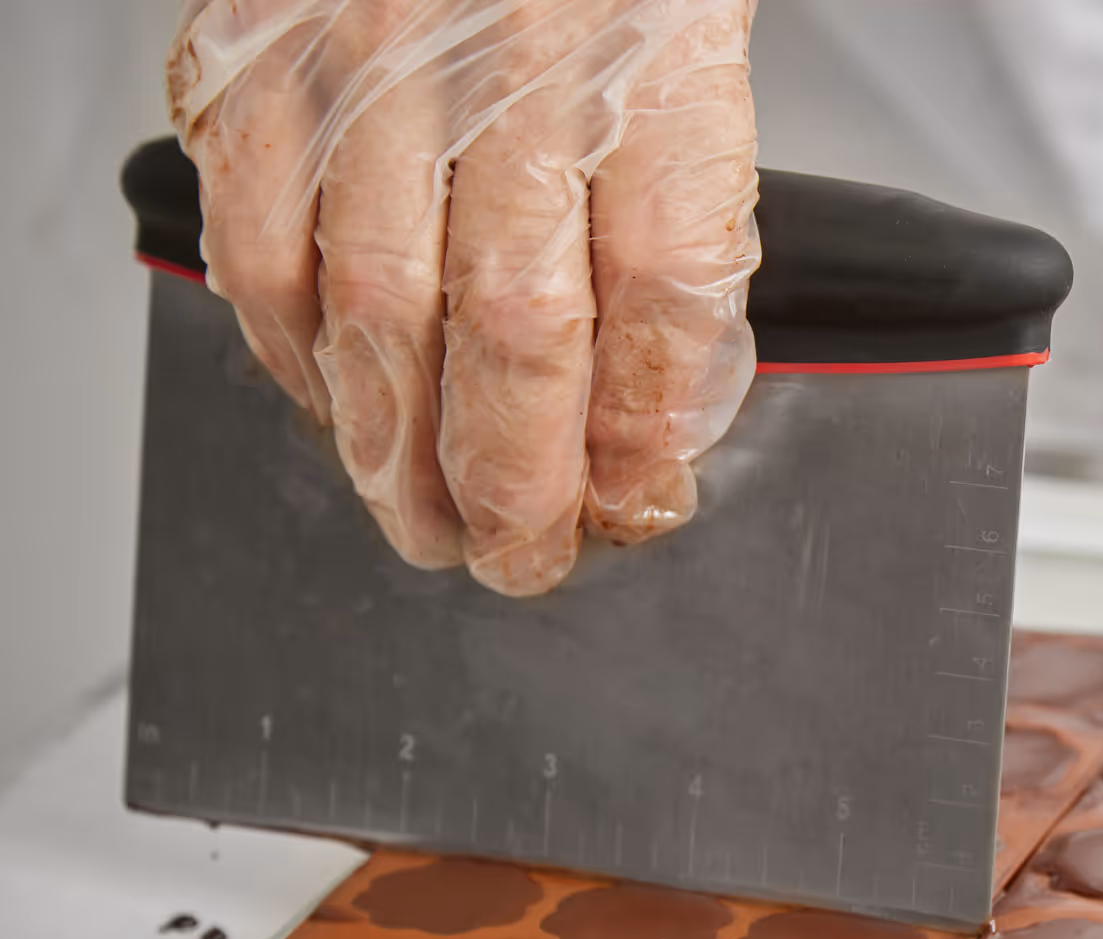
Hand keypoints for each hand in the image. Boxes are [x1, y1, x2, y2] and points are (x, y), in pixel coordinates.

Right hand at [167, 0, 761, 595]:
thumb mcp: (687, 75)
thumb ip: (680, 229)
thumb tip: (659, 412)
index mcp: (648, 75)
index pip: (662, 294)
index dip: (645, 429)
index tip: (637, 504)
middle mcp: (507, 72)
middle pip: (517, 325)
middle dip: (515, 480)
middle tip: (518, 556)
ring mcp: (372, 67)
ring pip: (379, 308)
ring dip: (399, 448)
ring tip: (426, 521)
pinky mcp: (264, 63)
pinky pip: (261, 243)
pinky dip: (295, 352)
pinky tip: (334, 406)